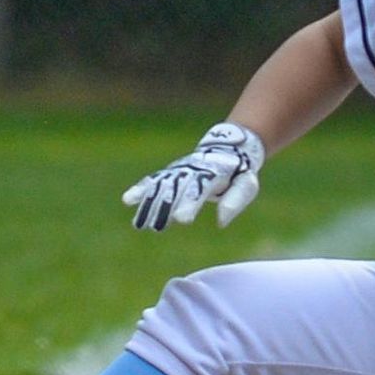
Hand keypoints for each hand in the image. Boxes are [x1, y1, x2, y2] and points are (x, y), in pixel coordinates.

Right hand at [123, 123, 264, 232]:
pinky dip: (140, 188)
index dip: (190, 204)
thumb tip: (221, 222)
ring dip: (149, 204)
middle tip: (155, 227)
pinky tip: (127, 200)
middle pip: (175, 190)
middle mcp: (192, 171)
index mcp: (212, 174)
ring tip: (139, 224)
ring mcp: (180, 170)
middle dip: (165, 208)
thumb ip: (234, 201)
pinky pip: (154, 180)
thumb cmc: (240, 171)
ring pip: (161, 186)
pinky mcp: (171, 172)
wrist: (229, 146)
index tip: (182, 220)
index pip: (199, 190)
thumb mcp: (247, 184)